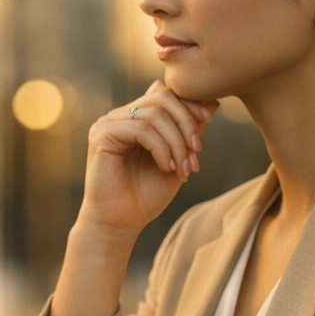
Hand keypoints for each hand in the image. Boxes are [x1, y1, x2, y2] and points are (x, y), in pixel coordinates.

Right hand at [79, 81, 218, 236]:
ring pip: (154, 113)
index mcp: (136, 117)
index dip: (189, 102)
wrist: (121, 223)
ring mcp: (108, 123)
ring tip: (182, 168)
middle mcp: (120, 115)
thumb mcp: (178, 157)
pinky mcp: (101, 135)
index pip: (164, 92)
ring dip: (176, 142)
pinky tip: (166, 168)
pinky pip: (140, 129)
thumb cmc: (146, 194)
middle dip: (186, 122)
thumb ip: (189, 130)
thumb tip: (212, 101)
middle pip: (162, 97)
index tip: (208, 120)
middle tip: (196, 151)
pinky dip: (161, 148)